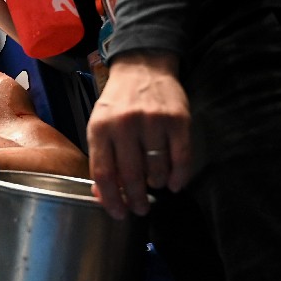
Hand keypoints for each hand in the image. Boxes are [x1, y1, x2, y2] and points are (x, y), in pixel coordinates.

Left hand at [87, 51, 191, 218]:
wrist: (142, 66)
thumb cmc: (117, 102)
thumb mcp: (99, 125)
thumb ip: (100, 158)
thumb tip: (103, 196)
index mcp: (100, 128)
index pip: (103, 173)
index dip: (111, 199)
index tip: (118, 213)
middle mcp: (125, 125)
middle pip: (131, 175)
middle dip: (136, 200)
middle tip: (141, 210)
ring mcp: (152, 121)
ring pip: (157, 169)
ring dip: (157, 185)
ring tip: (155, 185)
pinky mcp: (178, 120)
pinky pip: (181, 158)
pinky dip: (179, 176)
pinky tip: (175, 184)